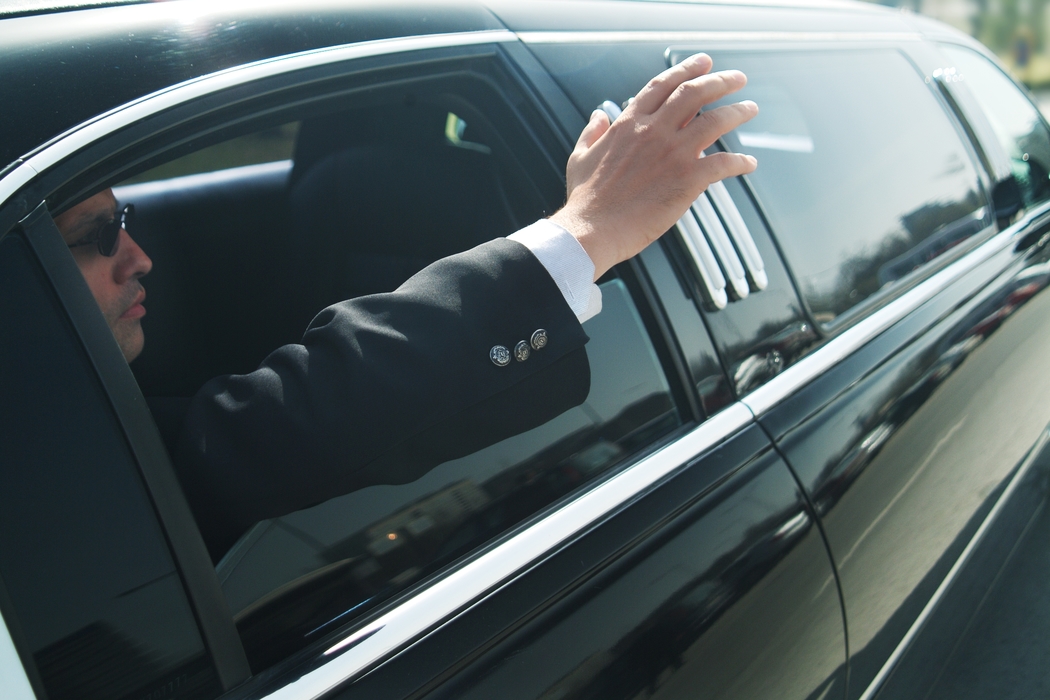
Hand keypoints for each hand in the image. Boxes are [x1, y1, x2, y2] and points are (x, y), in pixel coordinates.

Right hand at [548, 53, 757, 280]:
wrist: (592, 230)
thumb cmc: (585, 200)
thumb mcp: (579, 157)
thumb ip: (592, 133)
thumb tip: (598, 115)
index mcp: (629, 124)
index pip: (663, 86)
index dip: (686, 70)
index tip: (704, 63)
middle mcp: (654, 131)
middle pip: (695, 93)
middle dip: (720, 81)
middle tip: (738, 78)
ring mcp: (673, 153)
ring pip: (716, 121)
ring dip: (737, 111)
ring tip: (750, 108)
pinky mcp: (688, 180)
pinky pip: (723, 163)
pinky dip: (740, 161)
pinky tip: (749, 163)